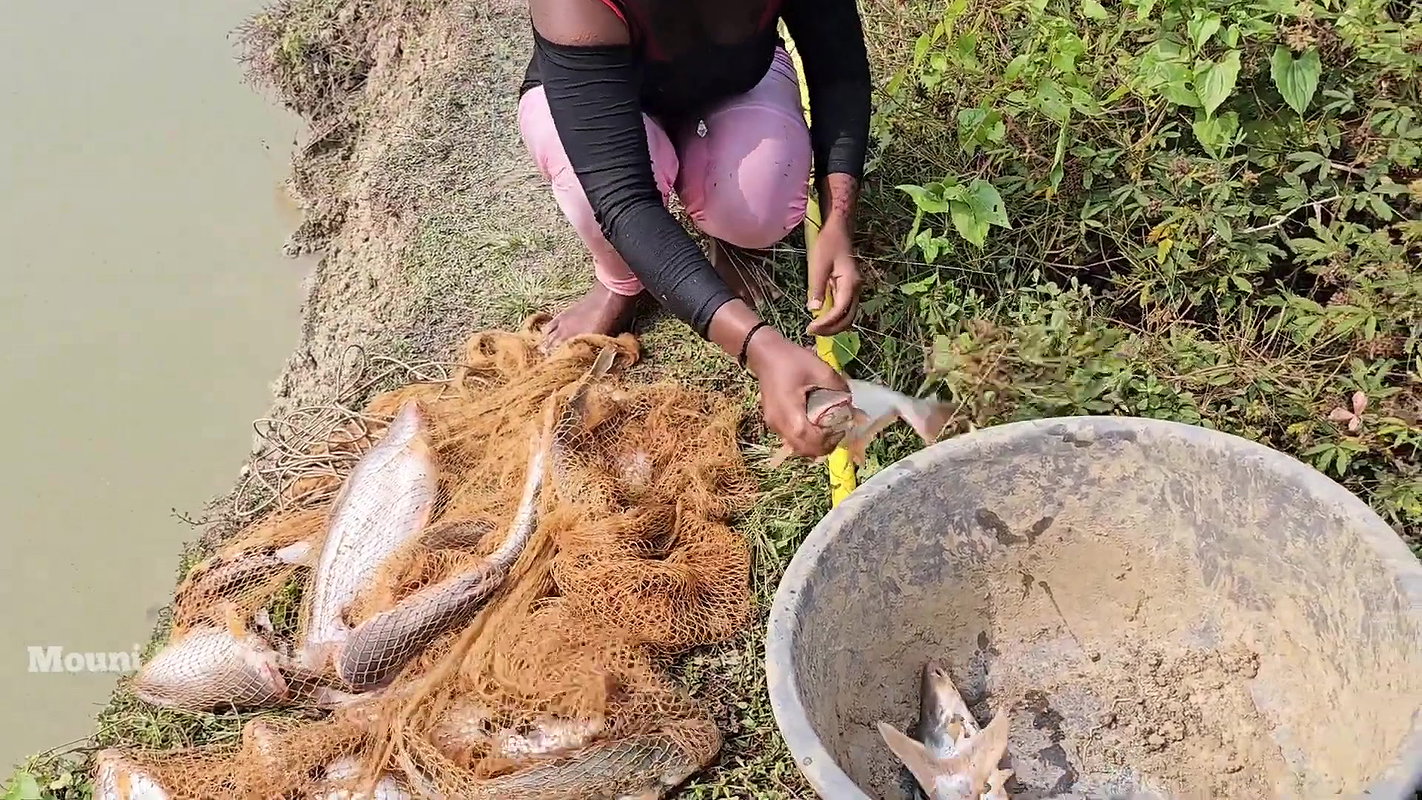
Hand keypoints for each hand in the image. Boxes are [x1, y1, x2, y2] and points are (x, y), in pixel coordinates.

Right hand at [747, 329, 850, 457]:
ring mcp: (774, 424)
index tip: (843, 427)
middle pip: (805, 450)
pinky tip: (814, 423)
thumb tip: (850, 401)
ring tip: (827, 428)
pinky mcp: (773, 420)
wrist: (763, 352)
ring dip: (814, 443)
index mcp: (791, 416)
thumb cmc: (790, 360)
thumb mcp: (820, 369)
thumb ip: (838, 387)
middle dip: (824, 445)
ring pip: (797, 446)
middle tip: (837, 431)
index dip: (830, 440)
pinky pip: (791, 437)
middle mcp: (780, 425)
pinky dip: (805, 437)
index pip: (813, 442)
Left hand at [806, 217, 862, 336]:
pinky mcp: (848, 288)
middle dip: (831, 329)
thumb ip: (817, 289)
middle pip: (848, 318)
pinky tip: (822, 319)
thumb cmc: (827, 244)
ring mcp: (854, 289)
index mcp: (850, 282)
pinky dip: (835, 317)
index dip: (827, 323)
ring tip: (816, 328)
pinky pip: (844, 308)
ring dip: (834, 325)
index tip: (811, 327)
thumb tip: (815, 310)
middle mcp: (856, 288)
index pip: (841, 310)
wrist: (838, 230)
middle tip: (812, 331)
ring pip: (848, 315)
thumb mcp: (818, 265)